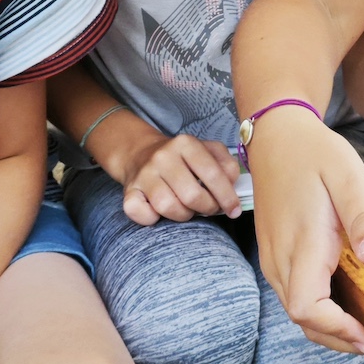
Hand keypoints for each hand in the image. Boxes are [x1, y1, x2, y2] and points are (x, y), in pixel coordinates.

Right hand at [114, 130, 242, 224]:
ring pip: (168, 206)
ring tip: (188, 209)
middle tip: (210, 209)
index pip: (212, 174)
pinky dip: (152, 219)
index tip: (233, 210)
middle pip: (192, 195)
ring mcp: (144, 174)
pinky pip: (141, 213)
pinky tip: (160, 213)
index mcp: (185, 144)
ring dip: (183, 215)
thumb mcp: (207, 151)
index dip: (227, 196)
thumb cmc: (181, 158)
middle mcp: (163, 157)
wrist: (141, 153)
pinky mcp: (129, 191)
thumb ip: (226, 164)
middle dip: (207, 208)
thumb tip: (233, 184)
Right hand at [249, 107, 363, 354]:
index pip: (306, 307)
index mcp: (301, 243)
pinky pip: (292, 293)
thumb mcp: (348, 176)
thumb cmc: (314, 153)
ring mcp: (273, 257)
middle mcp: (280, 258)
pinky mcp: (274, 253)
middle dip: (335, 337)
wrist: (276, 136)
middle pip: (301, 318)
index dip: (335, 329)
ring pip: (295, 309)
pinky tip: (342, 301)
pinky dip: (316, 308)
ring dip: (326, 326)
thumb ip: (363, 218)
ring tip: (362, 327)